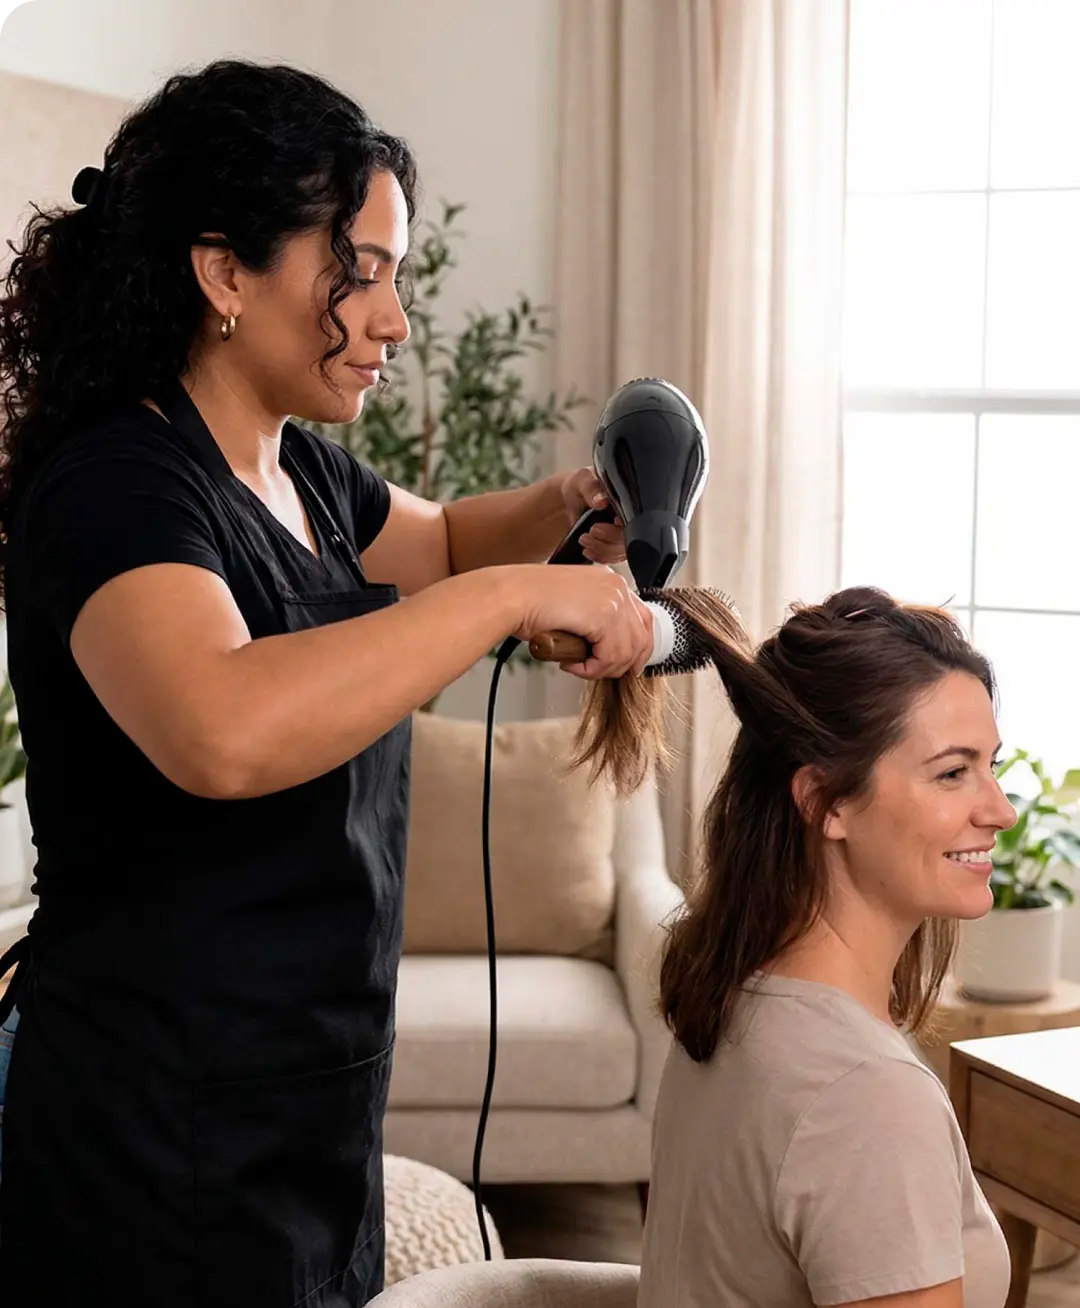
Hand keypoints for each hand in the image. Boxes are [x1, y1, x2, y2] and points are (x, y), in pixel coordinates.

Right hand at [511, 564, 652, 679]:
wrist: (511, 596)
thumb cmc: (528, 601)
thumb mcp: (572, 605)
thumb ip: (594, 619)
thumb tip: (607, 646)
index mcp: (610, 580)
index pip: (642, 618)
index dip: (638, 647)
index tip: (628, 665)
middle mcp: (616, 587)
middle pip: (641, 637)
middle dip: (621, 663)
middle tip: (598, 671)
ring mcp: (613, 600)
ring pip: (626, 651)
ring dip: (601, 668)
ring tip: (577, 666)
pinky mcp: (604, 616)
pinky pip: (610, 657)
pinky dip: (591, 669)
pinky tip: (571, 664)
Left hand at [560, 468, 625, 564]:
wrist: (572, 499)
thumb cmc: (582, 485)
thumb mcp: (583, 480)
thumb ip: (591, 488)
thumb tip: (601, 500)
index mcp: (630, 499)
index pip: (638, 517)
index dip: (628, 524)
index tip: (613, 522)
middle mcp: (631, 517)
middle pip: (632, 538)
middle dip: (611, 538)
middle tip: (592, 530)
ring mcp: (624, 533)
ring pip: (622, 552)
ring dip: (603, 549)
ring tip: (584, 539)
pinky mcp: (615, 546)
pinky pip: (613, 558)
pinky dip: (600, 557)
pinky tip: (588, 550)